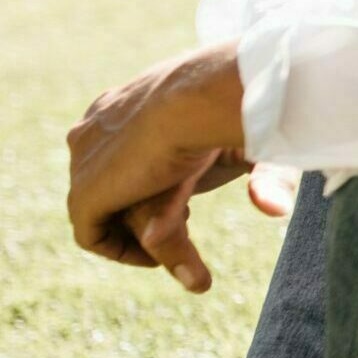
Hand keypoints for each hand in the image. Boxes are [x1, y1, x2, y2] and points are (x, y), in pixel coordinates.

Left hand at [65, 43, 262, 293]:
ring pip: (102, 211)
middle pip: (108, 184)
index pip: (118, 152)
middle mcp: (94, 131)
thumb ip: (255, 174)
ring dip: (133, 233)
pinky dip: (122, 251)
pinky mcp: (84, 193)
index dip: (148, 183)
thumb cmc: (230, 107)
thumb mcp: (236, 140)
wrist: (200, 98)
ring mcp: (83, 161)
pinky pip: (92, 235)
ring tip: (169, 248)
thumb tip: (275, 210)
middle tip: (182, 223)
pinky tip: (157, 258)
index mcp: (120, 106)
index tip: (183, 205)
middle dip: (137, 210)